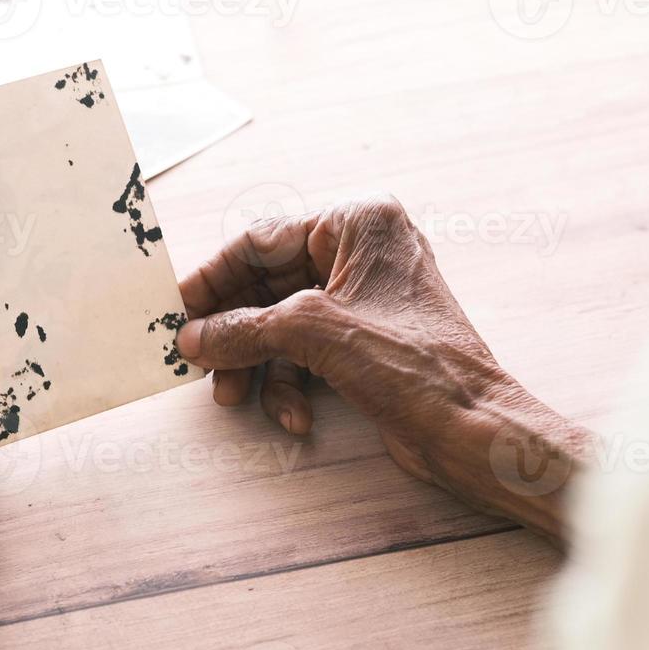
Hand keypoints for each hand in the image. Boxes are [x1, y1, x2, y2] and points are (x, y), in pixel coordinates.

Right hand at [177, 195, 588, 542]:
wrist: (469, 426)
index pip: (263, 239)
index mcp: (359, 223)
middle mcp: (364, 253)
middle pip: (269, 286)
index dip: (215, 277)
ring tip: (236, 398)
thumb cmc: (410, 363)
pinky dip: (293, 386)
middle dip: (236, 332)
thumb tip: (193, 337)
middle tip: (201, 363)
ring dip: (259, 366)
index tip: (179, 310)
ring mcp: (366, 300)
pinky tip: (294, 417)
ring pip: (283, 326)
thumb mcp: (312, 333)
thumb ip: (243, 329)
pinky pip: (307, 355)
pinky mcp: (367, 345)